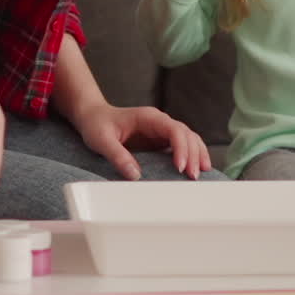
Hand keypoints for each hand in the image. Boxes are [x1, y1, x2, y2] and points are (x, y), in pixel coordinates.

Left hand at [76, 102, 211, 180]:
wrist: (93, 117)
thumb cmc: (97, 125)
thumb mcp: (102, 140)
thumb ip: (117, 156)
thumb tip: (135, 175)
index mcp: (149, 118)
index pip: (173, 129)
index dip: (181, 147)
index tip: (180, 168)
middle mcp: (159, 122)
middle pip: (186, 134)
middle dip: (193, 154)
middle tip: (192, 177)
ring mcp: (161, 131)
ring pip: (188, 138)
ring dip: (197, 154)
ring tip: (201, 173)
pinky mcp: (160, 140)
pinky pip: (182, 145)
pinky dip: (192, 155)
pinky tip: (196, 168)